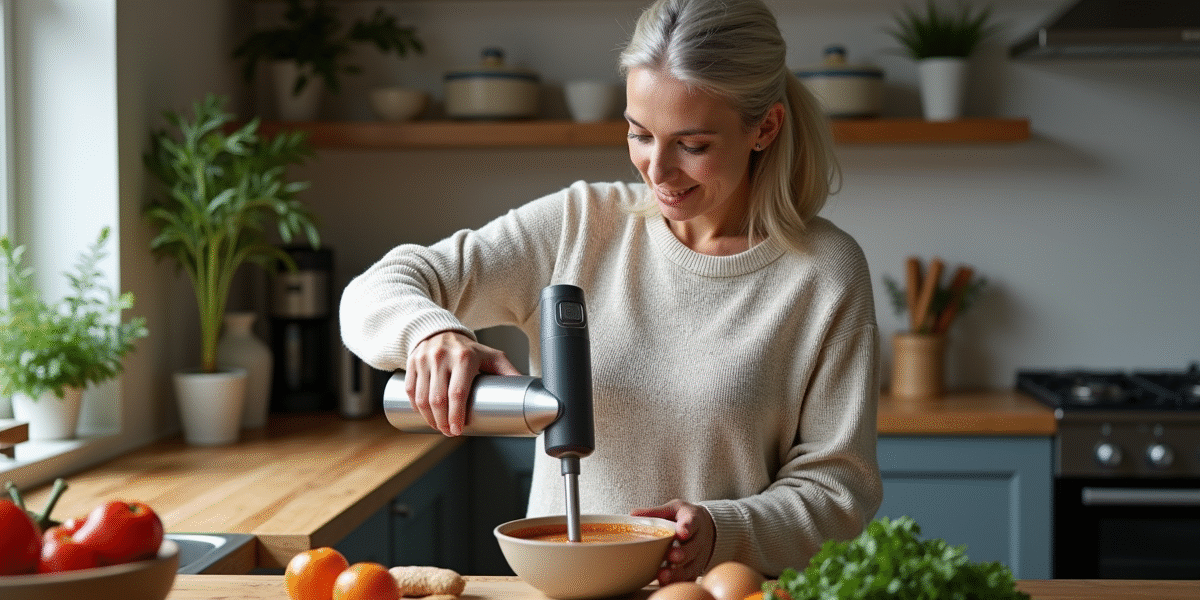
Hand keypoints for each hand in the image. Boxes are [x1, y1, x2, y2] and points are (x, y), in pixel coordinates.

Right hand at [406, 331, 520, 435]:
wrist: (440, 330)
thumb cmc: (469, 349)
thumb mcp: (491, 356)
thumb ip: (508, 372)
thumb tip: (529, 392)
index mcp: (464, 357)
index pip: (457, 392)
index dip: (456, 415)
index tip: (458, 430)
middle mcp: (442, 357)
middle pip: (438, 399)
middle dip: (442, 422)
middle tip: (449, 432)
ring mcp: (424, 359)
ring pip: (421, 398)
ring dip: (429, 418)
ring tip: (439, 427)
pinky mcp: (411, 363)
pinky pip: (410, 391)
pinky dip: (416, 408)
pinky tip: (425, 416)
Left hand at [631, 499, 714, 583]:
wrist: (707, 527)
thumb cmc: (683, 517)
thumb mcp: (672, 509)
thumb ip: (655, 512)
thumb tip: (633, 514)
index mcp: (693, 520)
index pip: (692, 523)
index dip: (687, 527)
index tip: (682, 533)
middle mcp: (699, 539)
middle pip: (693, 548)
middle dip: (682, 553)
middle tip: (671, 557)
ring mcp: (698, 556)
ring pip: (691, 566)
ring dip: (678, 572)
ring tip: (664, 575)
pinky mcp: (695, 568)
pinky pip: (688, 577)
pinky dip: (677, 581)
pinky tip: (665, 583)